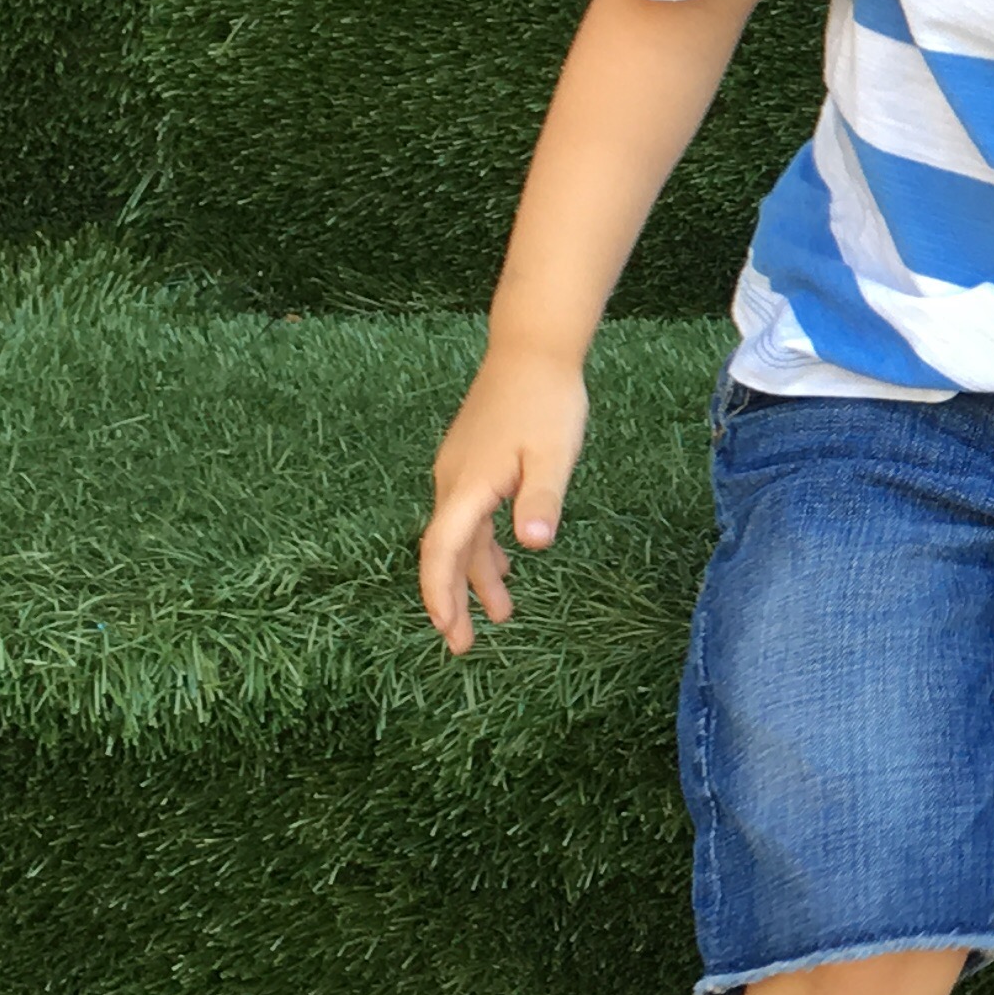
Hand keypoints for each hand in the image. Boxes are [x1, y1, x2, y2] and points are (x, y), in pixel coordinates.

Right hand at [419, 344, 589, 652]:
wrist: (533, 350)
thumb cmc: (547, 401)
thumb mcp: (552, 455)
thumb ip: (541, 500)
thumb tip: (532, 545)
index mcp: (468, 487)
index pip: (442, 552)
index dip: (441, 594)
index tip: (448, 631)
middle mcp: (453, 482)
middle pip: (446, 552)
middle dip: (454, 599)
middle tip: (464, 645)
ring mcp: (459, 471)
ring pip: (463, 536)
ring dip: (478, 575)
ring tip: (501, 614)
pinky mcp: (472, 462)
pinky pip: (471, 516)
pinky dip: (484, 545)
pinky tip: (507, 561)